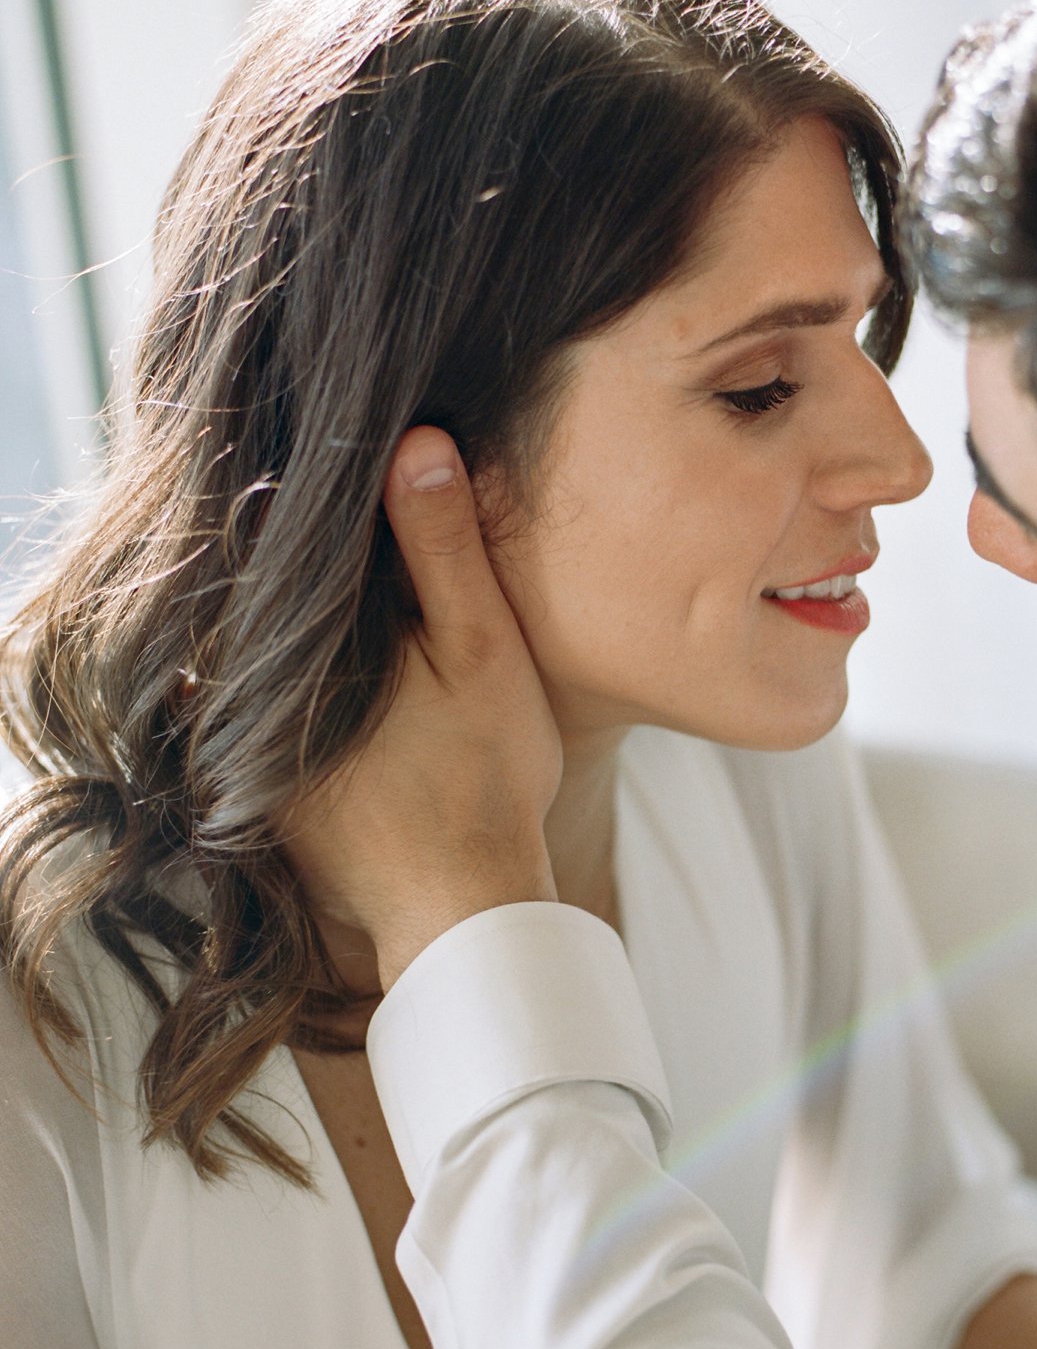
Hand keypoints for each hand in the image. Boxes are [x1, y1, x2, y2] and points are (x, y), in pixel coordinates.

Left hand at [285, 427, 561, 989]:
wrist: (459, 910)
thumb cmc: (483, 778)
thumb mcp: (481, 647)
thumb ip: (444, 547)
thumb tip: (414, 439)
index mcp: (301, 641)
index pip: (267, 537)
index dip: (292, 489)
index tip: (311, 443)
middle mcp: (250, 688)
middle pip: (249, 591)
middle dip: (279, 548)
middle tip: (315, 502)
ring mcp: (241, 739)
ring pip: (243, 647)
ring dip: (273, 609)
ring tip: (316, 564)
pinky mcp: (252, 780)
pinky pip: (247, 702)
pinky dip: (273, 673)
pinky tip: (331, 663)